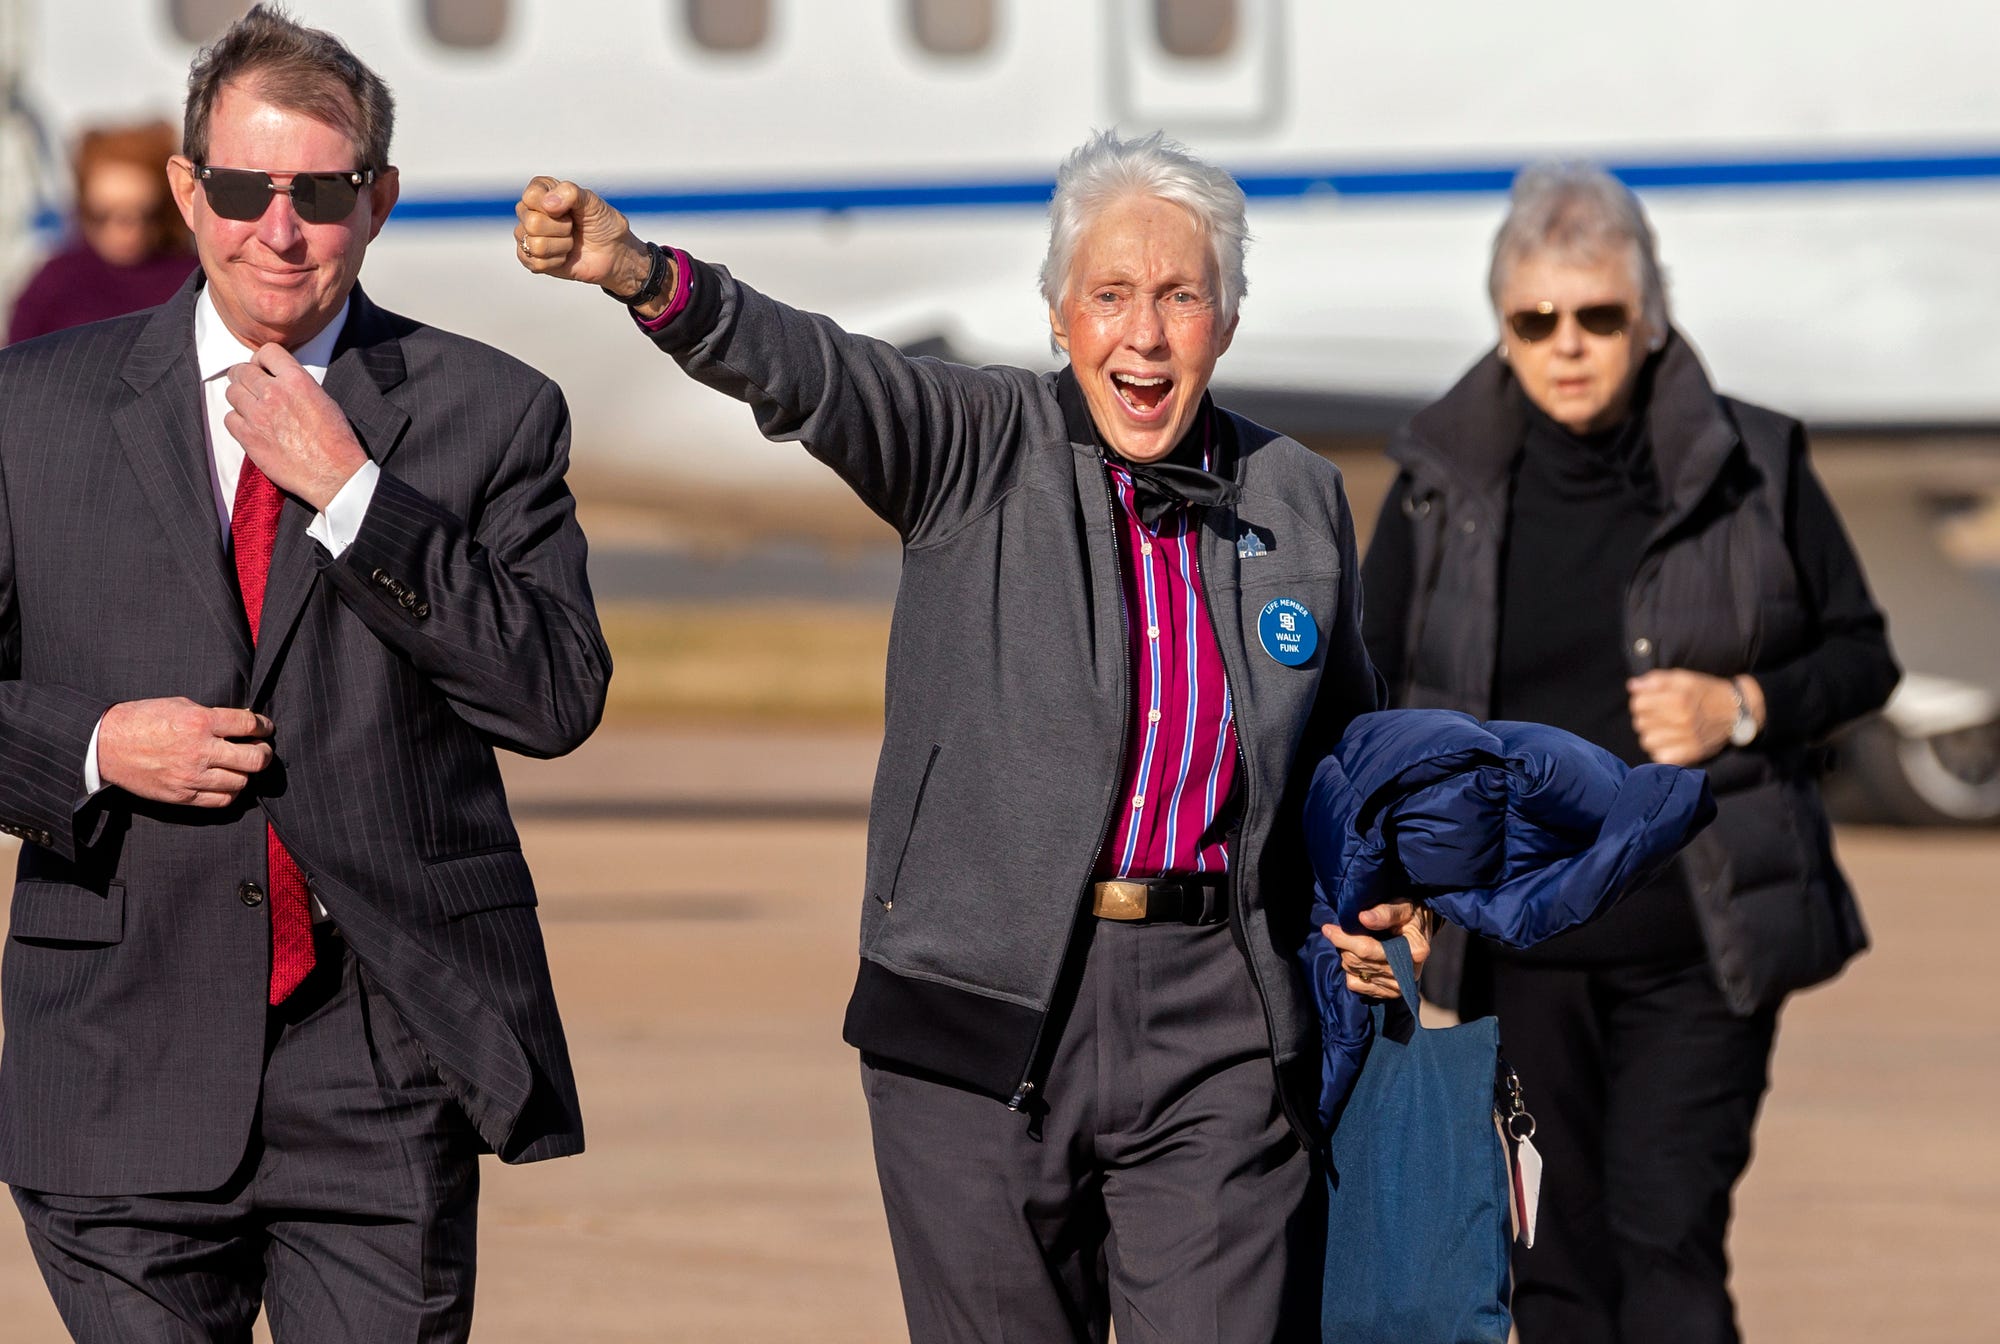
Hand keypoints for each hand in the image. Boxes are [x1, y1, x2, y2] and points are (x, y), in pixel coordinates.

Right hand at [96, 699, 274, 807]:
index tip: (265, 728)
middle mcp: (200, 750)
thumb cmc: (143, 719)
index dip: (264, 726)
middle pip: (255, 759)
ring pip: (242, 782)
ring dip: (246, 773)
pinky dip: (230, 791)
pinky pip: (222, 800)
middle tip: (261, 749)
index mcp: (200, 722)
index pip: (249, 725)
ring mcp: (191, 776)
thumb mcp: (180, 705)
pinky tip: (226, 781)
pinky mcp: (182, 796)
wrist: (106, 744)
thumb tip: (244, 722)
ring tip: (240, 766)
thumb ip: (213, 715)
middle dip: (264, 753)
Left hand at [224, 344, 367, 510]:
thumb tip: (280, 381)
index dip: (261, 359)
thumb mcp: (324, 400)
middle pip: (242, 371)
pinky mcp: (249, 438)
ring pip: (232, 393)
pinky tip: (251, 427)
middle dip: (245, 376)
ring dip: (239, 398)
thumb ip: (298, 385)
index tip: (262, 368)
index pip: (267, 352)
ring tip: (251, 408)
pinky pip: (229, 419)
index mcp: (297, 381)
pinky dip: (237, 421)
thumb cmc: (336, 441)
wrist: (335, 474)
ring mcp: (258, 416)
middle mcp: (274, 393)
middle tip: (250, 386)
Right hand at [514, 177, 652, 297]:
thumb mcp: (593, 202)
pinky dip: (557, 261)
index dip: (553, 206)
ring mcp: (527, 235)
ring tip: (570, 241)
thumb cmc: (602, 223)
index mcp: (540, 191)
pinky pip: (536, 263)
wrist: (613, 252)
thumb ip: (571, 193)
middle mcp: (529, 211)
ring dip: (562, 245)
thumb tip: (547, 204)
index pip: (531, 196)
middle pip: (532, 222)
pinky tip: (564, 255)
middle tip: (572, 226)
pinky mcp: (530, 258)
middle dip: (561, 228)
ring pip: (534, 244)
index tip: (570, 210)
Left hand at [1323, 902, 1431, 1000]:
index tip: (1328, 928)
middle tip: (1333, 930)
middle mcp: (1408, 973)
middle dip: (1343, 944)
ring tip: (1350, 941)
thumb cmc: (1410, 916)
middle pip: (1360, 961)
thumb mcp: (1403, 907)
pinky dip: (1350, 970)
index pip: (1369, 949)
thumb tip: (1363, 918)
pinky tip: (1357, 957)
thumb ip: (1385, 912)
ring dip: (1346, 955)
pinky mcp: (1388, 993)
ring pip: (1355, 971)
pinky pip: (1356, 984)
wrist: (1419, 932)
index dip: (1346, 938)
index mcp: (1415, 951)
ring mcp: (1398, 986)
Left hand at [1627, 669, 1758, 765]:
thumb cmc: (1706, 692)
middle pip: (1640, 723)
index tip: (1650, 701)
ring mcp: (1687, 739)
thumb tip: (1632, 686)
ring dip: (1652, 734)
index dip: (1641, 701)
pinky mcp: (1692, 754)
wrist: (1736, 712)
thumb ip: (1656, 680)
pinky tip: (1670, 741)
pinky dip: (1661, 750)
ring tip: (1665, 728)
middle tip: (1660, 715)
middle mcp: (1682, 719)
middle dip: (1646, 717)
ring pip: (1647, 741)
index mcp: (1679, 698)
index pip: (1638, 704)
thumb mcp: (1684, 678)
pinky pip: (1660, 757)